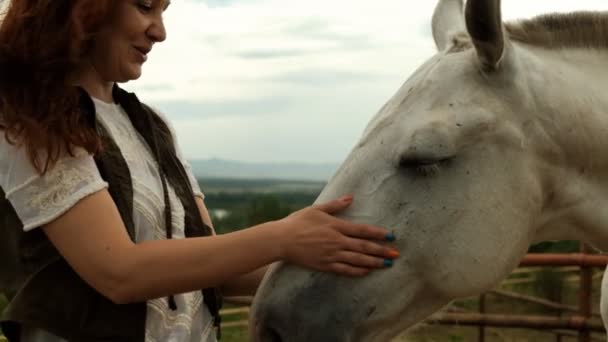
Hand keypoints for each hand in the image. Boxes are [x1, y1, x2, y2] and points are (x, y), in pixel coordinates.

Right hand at [275, 195, 398, 276]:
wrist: (281, 240)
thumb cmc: (297, 222)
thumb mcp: (316, 209)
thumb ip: (335, 205)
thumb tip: (350, 197)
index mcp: (336, 226)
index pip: (362, 230)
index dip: (378, 233)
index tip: (391, 236)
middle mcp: (336, 241)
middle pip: (364, 247)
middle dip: (381, 251)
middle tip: (396, 254)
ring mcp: (331, 255)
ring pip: (357, 260)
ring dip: (374, 262)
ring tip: (387, 264)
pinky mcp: (325, 265)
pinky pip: (345, 269)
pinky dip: (357, 271)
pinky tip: (367, 271)